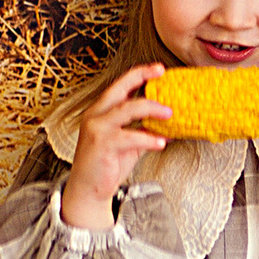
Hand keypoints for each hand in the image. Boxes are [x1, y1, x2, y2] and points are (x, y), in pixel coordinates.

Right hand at [59, 63, 171, 229]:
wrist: (89, 190)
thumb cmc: (106, 166)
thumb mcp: (130, 146)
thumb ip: (146, 133)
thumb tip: (170, 128)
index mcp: (101, 111)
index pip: (120, 86)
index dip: (139, 74)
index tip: (158, 69)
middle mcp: (96, 115)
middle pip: (120, 89)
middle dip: (142, 77)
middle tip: (162, 74)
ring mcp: (97, 128)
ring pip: (126, 109)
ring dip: (151, 108)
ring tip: (170, 113)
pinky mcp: (101, 144)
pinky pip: (130, 137)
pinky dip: (148, 139)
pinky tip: (161, 142)